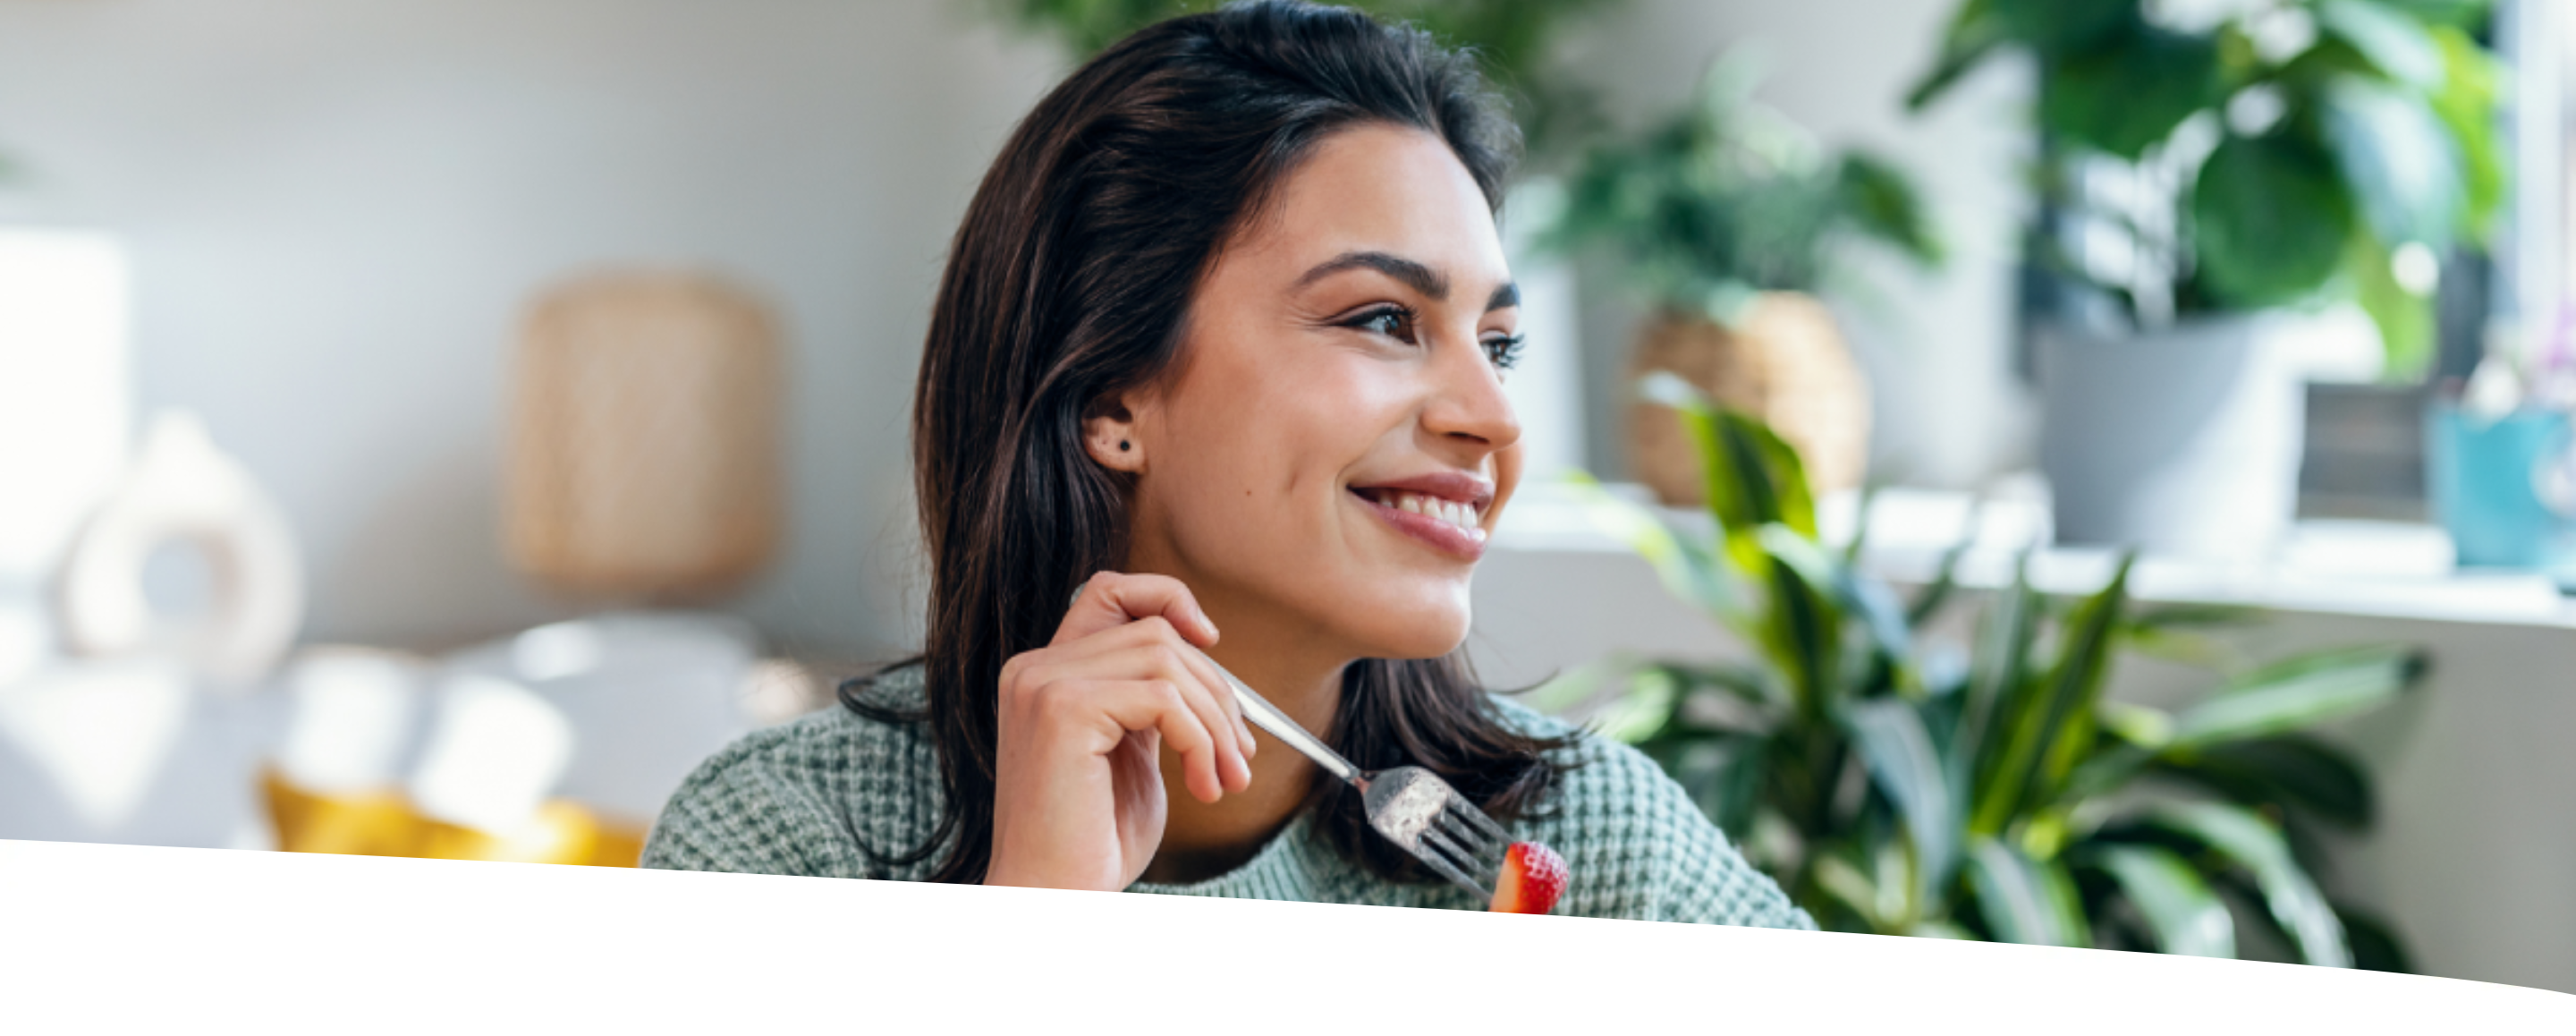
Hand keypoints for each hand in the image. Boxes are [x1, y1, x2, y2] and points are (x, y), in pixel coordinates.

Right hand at [983, 571, 1256, 890]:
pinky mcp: (1064, 710)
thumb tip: (1207, 656)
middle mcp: (1035, 669)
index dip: (1168, 598)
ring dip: (1214, 722)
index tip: (1210, 642)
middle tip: (1239, 757)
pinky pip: (1163, 698)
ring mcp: (1044, 684)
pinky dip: (1200, 740)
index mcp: (1045, 674)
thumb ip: (1149, 700)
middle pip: (1156, 633)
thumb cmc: (1094, 840)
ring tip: (1224, 778)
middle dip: (1216, 692)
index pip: (1108, 592)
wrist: (1054, 898)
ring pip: (1167, 661)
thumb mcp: (1130, 753)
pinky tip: (1202, 785)